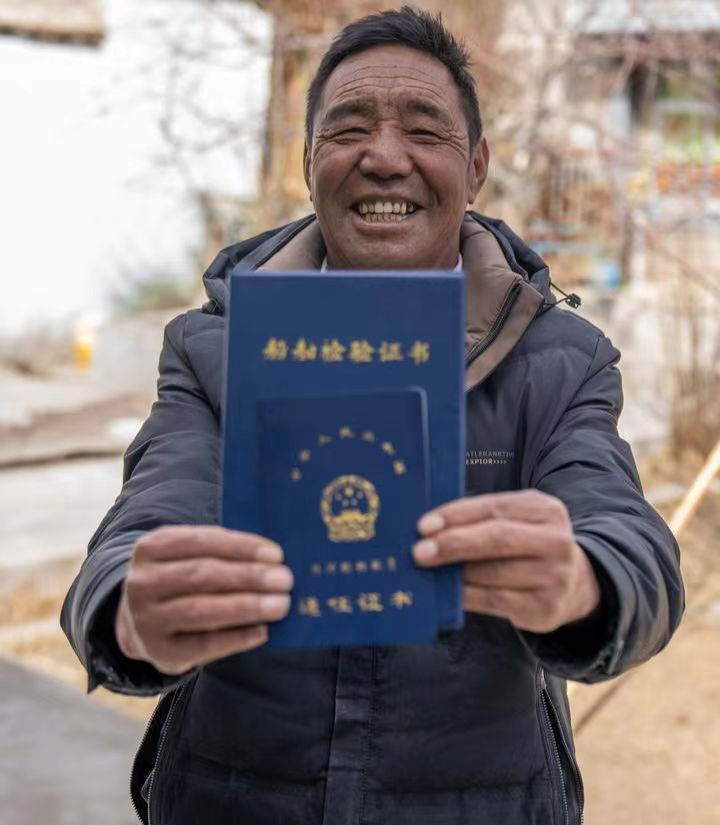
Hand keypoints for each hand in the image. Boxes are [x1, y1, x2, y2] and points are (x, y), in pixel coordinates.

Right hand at [115, 525, 292, 674]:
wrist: (142, 624)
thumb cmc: (181, 582)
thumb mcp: (188, 557)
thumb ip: (222, 552)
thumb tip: (274, 559)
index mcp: (151, 547)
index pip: (201, 541)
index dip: (241, 547)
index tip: (277, 554)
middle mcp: (142, 582)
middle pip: (203, 575)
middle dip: (249, 576)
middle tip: (285, 579)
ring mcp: (146, 619)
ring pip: (202, 610)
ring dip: (247, 606)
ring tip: (280, 605)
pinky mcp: (159, 651)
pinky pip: (204, 644)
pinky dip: (237, 637)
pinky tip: (262, 631)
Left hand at [412, 490, 599, 633]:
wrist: (576, 585)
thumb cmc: (529, 545)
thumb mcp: (519, 521)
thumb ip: (483, 519)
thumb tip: (430, 528)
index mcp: (546, 510)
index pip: (495, 507)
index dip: (457, 515)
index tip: (424, 525)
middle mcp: (556, 541)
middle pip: (497, 538)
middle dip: (453, 543)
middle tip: (419, 551)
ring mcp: (554, 577)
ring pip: (493, 572)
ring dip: (455, 572)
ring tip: (429, 570)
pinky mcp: (545, 609)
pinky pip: (495, 601)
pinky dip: (467, 595)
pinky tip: (449, 592)